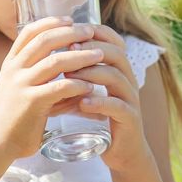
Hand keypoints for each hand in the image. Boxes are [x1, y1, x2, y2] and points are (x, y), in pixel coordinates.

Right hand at [0, 16, 104, 158]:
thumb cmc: (13, 116)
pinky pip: (60, 87)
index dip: (51, 22)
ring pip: (55, 61)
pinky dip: (77, 84)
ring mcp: (21, 85)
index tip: (70, 19)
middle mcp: (14, 69)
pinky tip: (90, 86)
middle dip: (70, 33)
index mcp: (11, 63)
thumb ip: (43, 76)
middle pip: (45, 41)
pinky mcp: (31, 103)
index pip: (30, 32)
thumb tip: (73, 68)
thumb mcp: (21, 88)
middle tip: (90, 31)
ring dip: (80, 56)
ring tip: (98, 54)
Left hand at [62, 25, 153, 172]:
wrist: (123, 151)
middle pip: (117, 54)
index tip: (71, 30)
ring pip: (116, 77)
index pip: (114, 41)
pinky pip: (118, 106)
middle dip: (92, 49)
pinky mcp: (131, 119)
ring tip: (70, 75)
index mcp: (120, 70)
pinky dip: (100, 102)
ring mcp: (131, 99)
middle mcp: (129, 80)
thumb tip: (50, 55)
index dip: (95, 33)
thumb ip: (79, 74)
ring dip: (92, 73)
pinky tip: (83, 103)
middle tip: (68, 49)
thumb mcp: (91, 90)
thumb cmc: (102, 117)